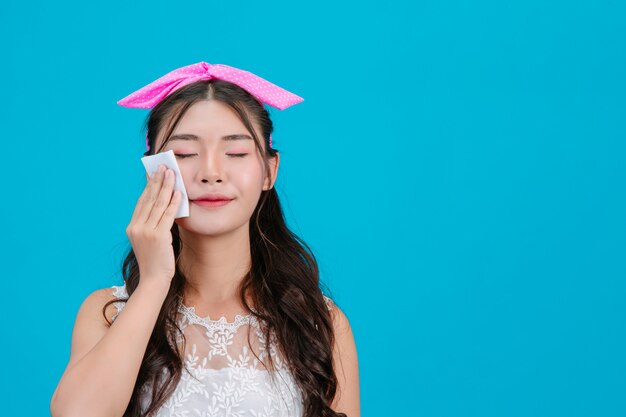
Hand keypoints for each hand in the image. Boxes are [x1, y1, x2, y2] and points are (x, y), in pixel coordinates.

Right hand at [126, 164, 181, 286]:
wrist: (154, 280)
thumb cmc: (155, 261)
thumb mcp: (149, 241)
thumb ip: (152, 225)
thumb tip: (164, 206)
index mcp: (132, 227)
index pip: (141, 202)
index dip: (148, 186)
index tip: (154, 173)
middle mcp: (136, 227)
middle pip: (149, 199)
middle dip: (157, 181)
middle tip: (164, 167)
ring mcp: (146, 231)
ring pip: (158, 204)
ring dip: (166, 187)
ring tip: (172, 174)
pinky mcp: (158, 236)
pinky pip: (167, 215)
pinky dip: (174, 202)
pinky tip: (178, 193)